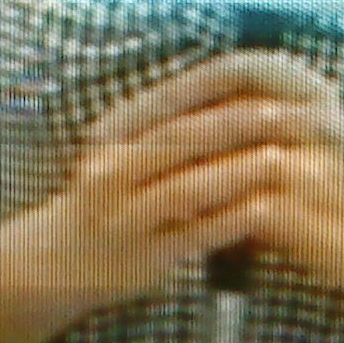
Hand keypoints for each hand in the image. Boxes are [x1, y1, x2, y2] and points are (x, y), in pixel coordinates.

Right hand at [13, 50, 325, 312]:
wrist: (57, 261)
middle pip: (179, 141)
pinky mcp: (143, 259)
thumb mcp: (123, 154)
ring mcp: (124, 218)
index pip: (169, 103)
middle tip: (285, 114)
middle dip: (236, 125)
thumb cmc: (108, 198)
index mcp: (112, 139)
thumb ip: (166, 130)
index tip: (263, 80)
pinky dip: (230, 221)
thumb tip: (234, 93)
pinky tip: (265, 210)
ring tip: (281, 160)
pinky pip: (192, 236)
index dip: (218, 91)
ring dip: (236, 173)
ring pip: (184, 189)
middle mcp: (111, 174)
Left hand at [81, 48, 343, 303]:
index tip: (114, 119)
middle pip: (207, 110)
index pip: (218, 74)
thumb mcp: (296, 136)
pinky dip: (189, 209)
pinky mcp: (304, 202)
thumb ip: (243, 120)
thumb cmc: (332, 190)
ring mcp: (307, 153)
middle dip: (146, 132)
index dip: (161, 94)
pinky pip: (231, 201)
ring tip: (112, 188)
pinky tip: (154, 223)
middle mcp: (307, 108)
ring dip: (157, 169)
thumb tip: (161, 122)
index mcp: (302, 83)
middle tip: (96, 154)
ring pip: (213, 153)